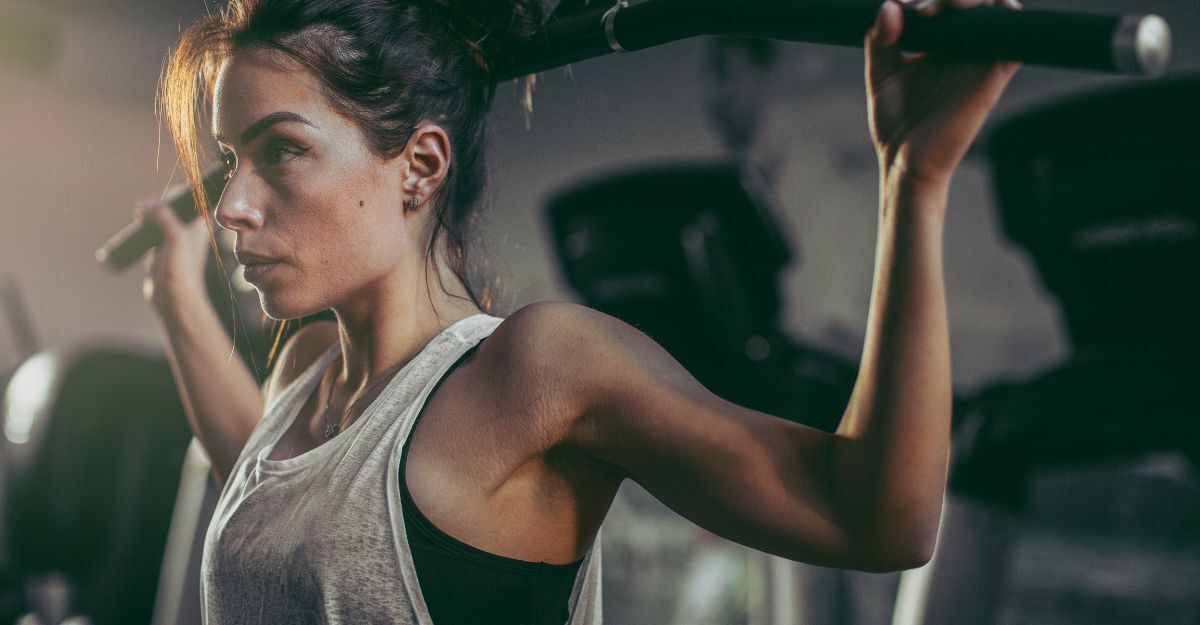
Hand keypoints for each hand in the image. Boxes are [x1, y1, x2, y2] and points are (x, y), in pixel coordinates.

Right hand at [135, 197, 213, 315]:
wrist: (174, 298)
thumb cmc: (182, 269)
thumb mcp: (175, 238)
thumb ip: (164, 217)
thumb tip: (146, 203)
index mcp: (199, 225)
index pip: (192, 198)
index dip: (177, 193)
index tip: (163, 198)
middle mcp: (188, 230)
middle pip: (173, 206)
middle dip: (158, 202)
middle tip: (144, 207)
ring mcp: (173, 239)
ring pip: (160, 218)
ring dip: (149, 213)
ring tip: (139, 213)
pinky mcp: (160, 249)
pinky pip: (151, 231)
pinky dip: (143, 226)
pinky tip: (137, 223)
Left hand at [866, 0, 1021, 190]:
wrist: (907, 161)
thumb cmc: (896, 124)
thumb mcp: (880, 75)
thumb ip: (880, 41)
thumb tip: (890, 5)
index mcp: (937, 44)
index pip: (942, 3)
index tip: (907, 9)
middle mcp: (961, 47)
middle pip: (971, 1)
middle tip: (925, 11)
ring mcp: (979, 58)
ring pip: (994, 9)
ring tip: (945, 8)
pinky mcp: (994, 74)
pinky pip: (1015, 38)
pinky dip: (1008, 15)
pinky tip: (988, 10)